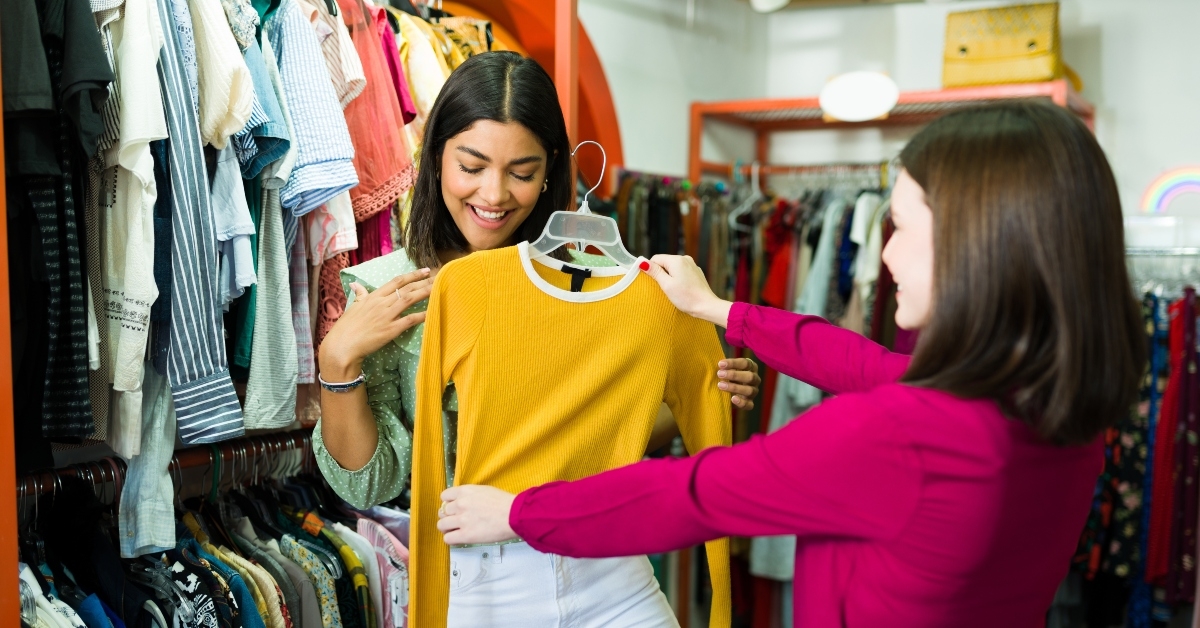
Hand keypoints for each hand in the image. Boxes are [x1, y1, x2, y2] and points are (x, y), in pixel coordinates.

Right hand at [318, 268, 432, 379]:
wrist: (343, 345)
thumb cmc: (346, 327)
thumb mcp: (353, 307)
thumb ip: (359, 295)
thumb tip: (355, 284)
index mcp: (374, 296)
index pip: (396, 281)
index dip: (412, 275)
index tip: (424, 270)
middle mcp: (382, 303)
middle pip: (406, 288)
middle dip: (423, 282)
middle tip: (438, 277)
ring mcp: (387, 316)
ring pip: (409, 300)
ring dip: (425, 293)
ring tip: (438, 288)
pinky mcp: (391, 330)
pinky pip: (409, 320)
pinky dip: (421, 315)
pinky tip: (432, 312)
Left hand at [437, 485, 518, 545]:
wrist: (514, 515)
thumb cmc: (505, 503)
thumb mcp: (485, 490)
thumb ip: (471, 496)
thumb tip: (465, 503)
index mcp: (464, 491)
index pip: (444, 496)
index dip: (448, 503)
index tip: (453, 508)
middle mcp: (460, 504)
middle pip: (442, 512)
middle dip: (448, 516)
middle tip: (456, 521)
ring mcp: (461, 520)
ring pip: (441, 525)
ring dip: (447, 528)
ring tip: (456, 531)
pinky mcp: (465, 535)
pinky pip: (448, 539)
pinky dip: (451, 539)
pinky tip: (459, 538)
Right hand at [642, 255, 732, 327]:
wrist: (706, 306)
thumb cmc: (686, 297)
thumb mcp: (666, 285)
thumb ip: (655, 272)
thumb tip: (643, 262)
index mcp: (676, 260)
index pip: (656, 259)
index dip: (651, 269)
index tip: (652, 282)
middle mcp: (685, 258)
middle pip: (665, 262)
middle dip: (661, 273)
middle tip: (664, 288)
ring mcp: (692, 265)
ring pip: (673, 267)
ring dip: (670, 276)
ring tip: (673, 290)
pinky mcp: (696, 272)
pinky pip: (682, 271)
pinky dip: (678, 278)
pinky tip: (681, 289)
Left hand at [718, 358, 760, 409]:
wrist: (727, 392)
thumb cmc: (727, 375)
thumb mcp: (727, 368)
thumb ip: (724, 366)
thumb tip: (717, 363)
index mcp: (751, 367)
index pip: (745, 363)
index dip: (733, 363)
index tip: (720, 364)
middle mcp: (755, 379)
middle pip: (749, 376)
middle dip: (734, 375)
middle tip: (719, 374)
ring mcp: (753, 392)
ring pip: (749, 390)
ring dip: (734, 387)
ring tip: (720, 385)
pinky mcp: (750, 403)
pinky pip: (749, 405)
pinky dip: (742, 402)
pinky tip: (732, 399)